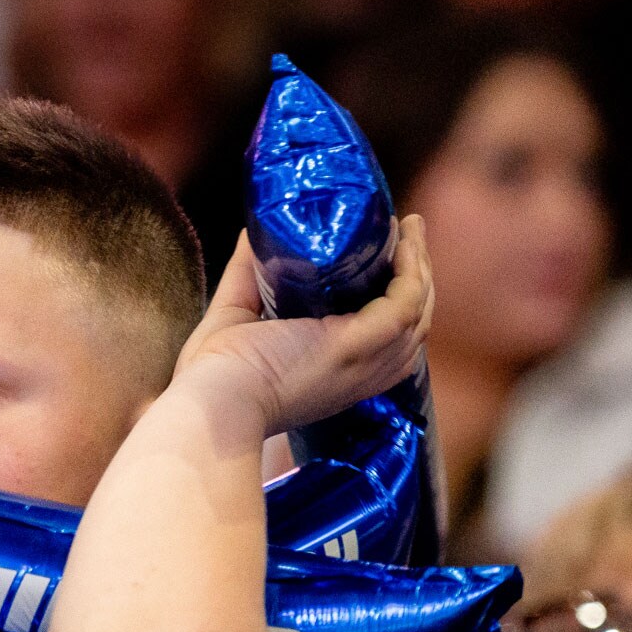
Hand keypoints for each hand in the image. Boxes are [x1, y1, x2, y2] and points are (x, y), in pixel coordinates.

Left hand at [175, 216, 433, 435]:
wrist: (211, 403)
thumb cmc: (212, 377)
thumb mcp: (235, 316)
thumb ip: (245, 274)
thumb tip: (255, 230)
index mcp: (339, 373)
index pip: (387, 336)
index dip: (395, 294)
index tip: (390, 253)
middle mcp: (364, 373)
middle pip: (413, 319)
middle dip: (416, 272)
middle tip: (407, 229)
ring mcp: (366, 360)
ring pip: (416, 308)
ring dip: (419, 264)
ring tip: (410, 227)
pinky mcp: (358, 345)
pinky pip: (406, 302)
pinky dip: (411, 271)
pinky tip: (402, 243)